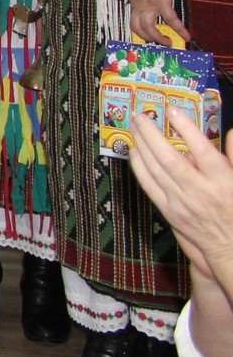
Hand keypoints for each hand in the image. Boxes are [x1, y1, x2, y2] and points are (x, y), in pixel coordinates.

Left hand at [127, 0, 199, 45]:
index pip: (133, 18)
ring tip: (169, 43)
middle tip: (157, 43)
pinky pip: (170, 19)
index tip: (147, 36)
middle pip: (136, 27)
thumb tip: (157, 0)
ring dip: (159, 38)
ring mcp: (148, 2)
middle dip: (146, 38)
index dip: (140, 30)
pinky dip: (178, 29)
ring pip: (149, 28)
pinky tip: (186, 35)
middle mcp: (137, 2)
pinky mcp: (161, 1)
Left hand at [131, 109, 232, 283]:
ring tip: (135, 126)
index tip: (173, 111)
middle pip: (170, 158)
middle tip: (141, 115)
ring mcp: (182, 202)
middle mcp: (200, 191)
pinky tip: (133, 151)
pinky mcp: (169, 211)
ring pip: (155, 170)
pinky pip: (148, 186)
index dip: (186, 129)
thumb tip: (230, 132)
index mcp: (223, 181)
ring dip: (142, 145)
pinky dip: (138, 167)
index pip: (202, 150)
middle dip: (152, 134)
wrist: (230, 245)